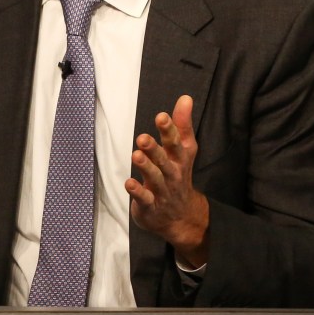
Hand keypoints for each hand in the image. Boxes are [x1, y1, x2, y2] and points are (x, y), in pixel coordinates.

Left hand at [126, 94, 209, 266]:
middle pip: (164, 160)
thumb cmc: (178, 175)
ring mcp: (162, 190)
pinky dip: (137, 191)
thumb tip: (185, 98)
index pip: (176, 142)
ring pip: (155, 177)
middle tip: (142, 138)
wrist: (182, 216)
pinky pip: (144, 198)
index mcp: (180, 158)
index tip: (161, 116)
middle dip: (154, 149)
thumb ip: (182, 124)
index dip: (169, 129)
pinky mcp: (150, 204)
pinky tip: (128, 182)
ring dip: (145, 167)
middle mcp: (172, 173)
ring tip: (135, 154)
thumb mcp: (184, 150)